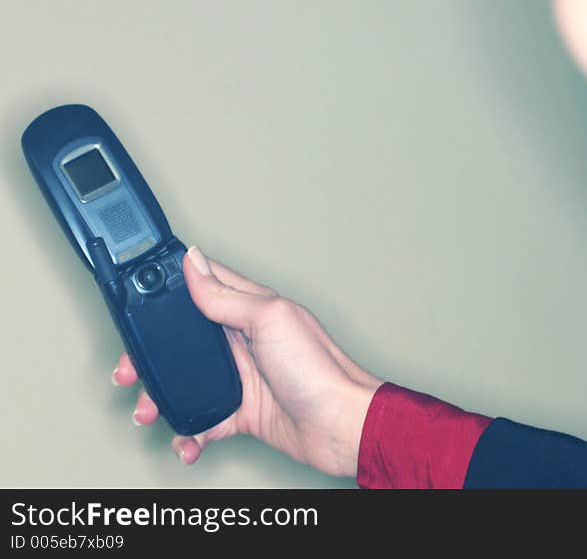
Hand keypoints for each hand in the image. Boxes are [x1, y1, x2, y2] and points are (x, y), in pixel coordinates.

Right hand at [111, 246, 381, 477]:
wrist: (341, 427)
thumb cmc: (320, 370)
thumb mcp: (270, 319)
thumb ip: (227, 295)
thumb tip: (194, 261)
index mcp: (252, 309)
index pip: (203, 286)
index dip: (169, 288)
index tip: (136, 296)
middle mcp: (245, 340)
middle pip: (184, 340)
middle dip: (151, 355)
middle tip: (129, 370)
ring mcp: (244, 377)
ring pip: (188, 383)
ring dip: (163, 398)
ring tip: (149, 411)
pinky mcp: (245, 412)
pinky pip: (205, 422)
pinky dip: (191, 433)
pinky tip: (188, 441)